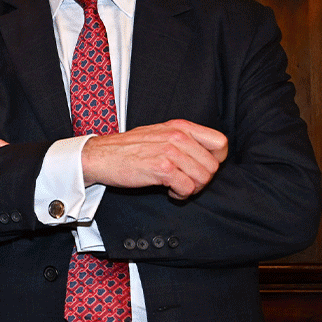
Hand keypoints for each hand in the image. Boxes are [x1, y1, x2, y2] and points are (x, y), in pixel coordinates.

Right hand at [80, 119, 228, 200]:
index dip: (216, 160)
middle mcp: (178, 136)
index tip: (201, 167)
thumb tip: (207, 155)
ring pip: (203, 178)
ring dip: (191, 188)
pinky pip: (187, 188)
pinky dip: (180, 195)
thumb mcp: (160, 134)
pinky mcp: (161, 168)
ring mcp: (170, 151)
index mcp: (180, 126)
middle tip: (185, 181)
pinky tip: (168, 191)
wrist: (100, 156)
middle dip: (201, 179)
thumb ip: (183, 139)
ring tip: (175, 185)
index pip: (220, 142)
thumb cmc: (128, 148)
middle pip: (213, 166)